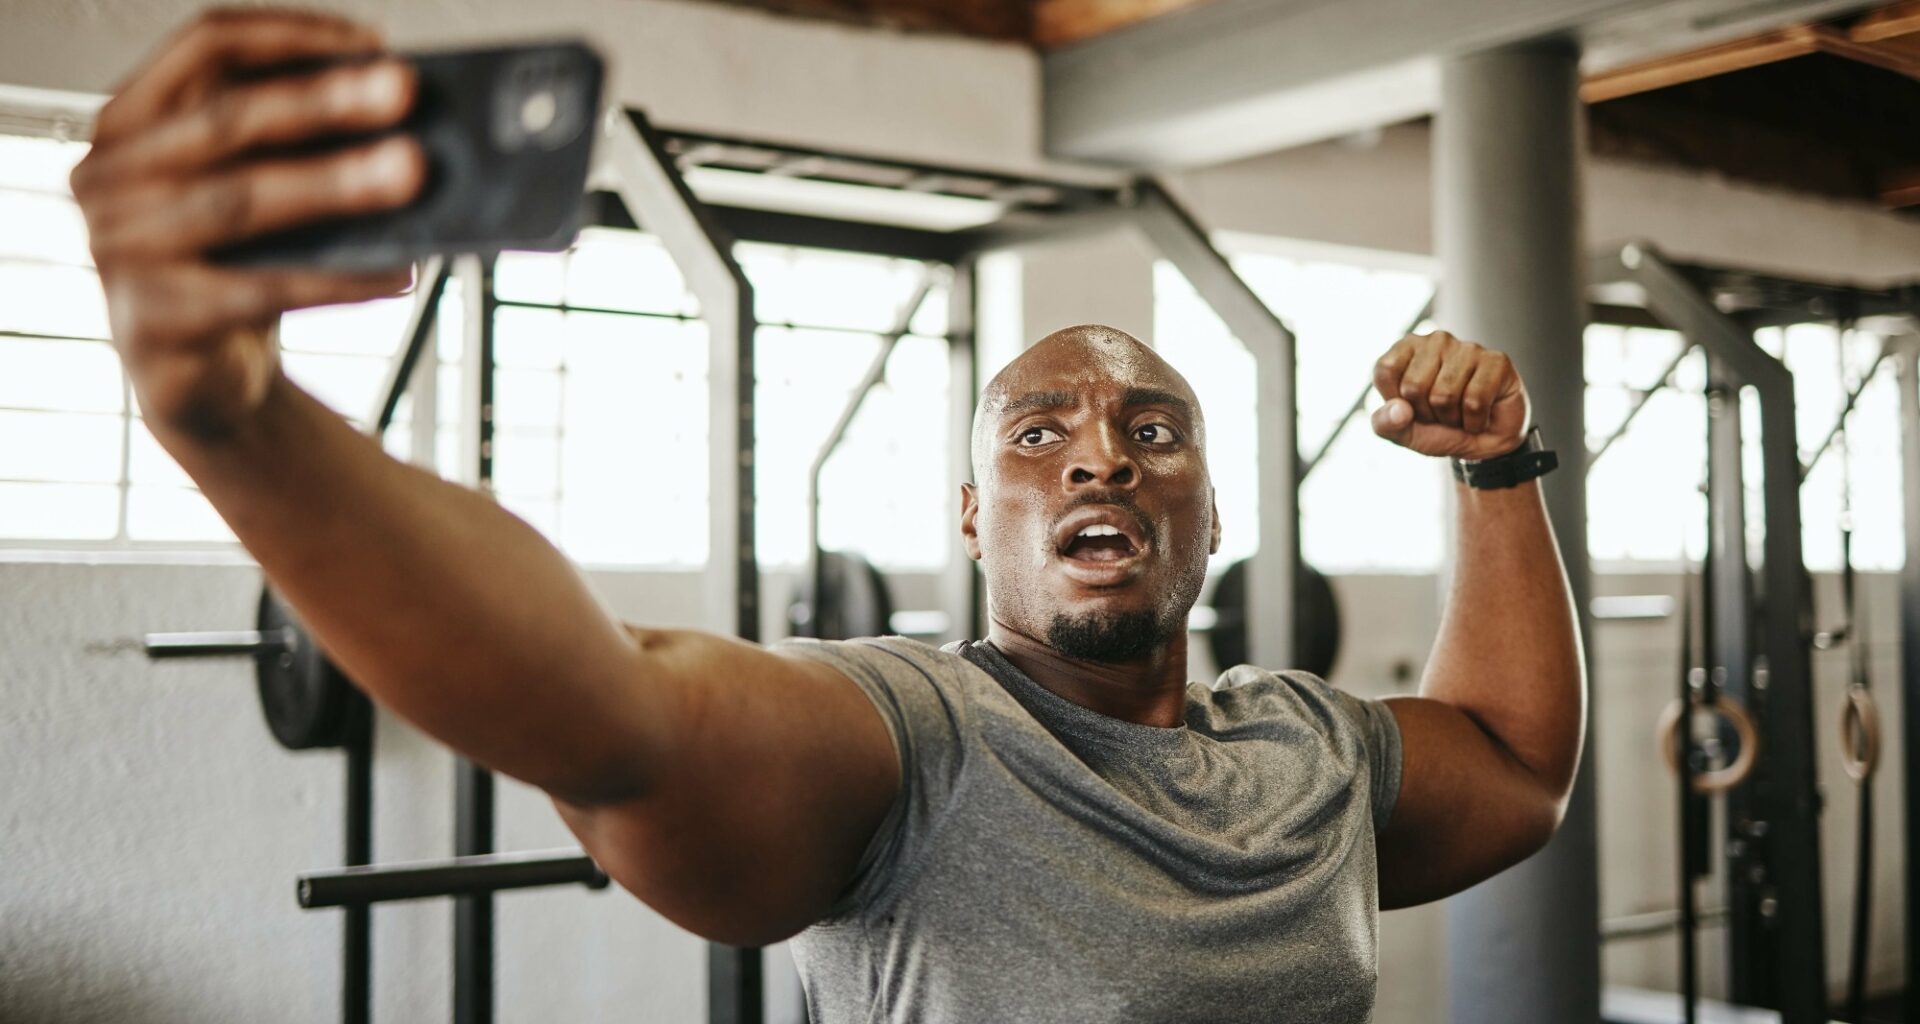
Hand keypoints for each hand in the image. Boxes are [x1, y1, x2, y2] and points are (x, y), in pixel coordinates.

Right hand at [70, 7, 425, 440]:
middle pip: (226, 120)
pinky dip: (337, 279)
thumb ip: (291, 146)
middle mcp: (109, 175)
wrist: (202, 378)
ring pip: (241, 201)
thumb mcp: (249, 189)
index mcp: (130, 122)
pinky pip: (259, 289)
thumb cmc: (230, 267)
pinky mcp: (151, 319)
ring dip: (336, 183)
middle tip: (403, 91)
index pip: (203, 46)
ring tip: (411, 171)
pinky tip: (395, 271)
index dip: (289, 35)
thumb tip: (397, 115)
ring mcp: (118, 248)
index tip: (372, 42)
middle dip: (324, 101)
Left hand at [1370, 331, 1529, 459]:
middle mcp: (1436, 341)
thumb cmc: (1438, 430)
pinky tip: (1479, 415)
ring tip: (1460, 412)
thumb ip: (1385, 424)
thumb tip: (1399, 410)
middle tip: (1440, 412)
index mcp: (1407, 348)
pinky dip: (1474, 421)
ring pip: (1444, 395)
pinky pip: (1475, 401)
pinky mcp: (1497, 361)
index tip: (1411, 407)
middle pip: (1413, 385)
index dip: (1396, 401)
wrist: (1482, 445)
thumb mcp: (1402, 433)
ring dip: (1451, 418)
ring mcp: (1468, 348)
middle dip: (1426, 412)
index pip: (1385, 370)